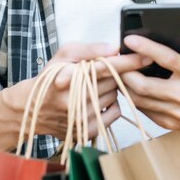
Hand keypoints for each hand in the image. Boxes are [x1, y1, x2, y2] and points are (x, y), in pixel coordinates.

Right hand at [33, 41, 149, 138]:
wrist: (32, 109)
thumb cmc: (51, 78)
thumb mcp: (65, 54)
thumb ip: (90, 49)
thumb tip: (115, 49)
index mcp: (69, 77)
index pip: (105, 67)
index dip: (128, 61)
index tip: (146, 56)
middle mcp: (75, 99)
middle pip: (113, 82)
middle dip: (115, 73)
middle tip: (103, 71)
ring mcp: (81, 118)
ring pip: (114, 96)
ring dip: (111, 89)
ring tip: (94, 86)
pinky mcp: (86, 131)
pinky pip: (113, 114)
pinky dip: (111, 105)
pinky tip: (97, 99)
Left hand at [120, 35, 179, 130]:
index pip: (168, 59)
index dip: (147, 48)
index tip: (130, 39)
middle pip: (146, 85)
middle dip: (127, 72)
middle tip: (119, 59)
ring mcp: (176, 113)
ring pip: (140, 100)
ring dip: (126, 85)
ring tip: (121, 72)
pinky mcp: (169, 123)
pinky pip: (143, 110)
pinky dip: (134, 97)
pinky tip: (131, 86)